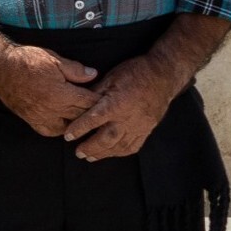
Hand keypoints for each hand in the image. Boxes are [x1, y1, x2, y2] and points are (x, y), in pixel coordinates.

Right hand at [0, 43, 99, 137]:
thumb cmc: (26, 61)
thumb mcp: (54, 60)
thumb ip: (75, 70)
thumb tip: (94, 74)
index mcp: (62, 94)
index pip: (89, 102)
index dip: (100, 100)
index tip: (108, 99)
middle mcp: (54, 109)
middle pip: (81, 116)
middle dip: (92, 112)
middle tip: (101, 109)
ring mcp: (42, 117)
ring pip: (68, 127)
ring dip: (76, 122)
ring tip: (83, 117)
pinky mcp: (32, 120)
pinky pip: (50, 131)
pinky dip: (60, 128)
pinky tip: (63, 122)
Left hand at [63, 55, 180, 160]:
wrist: (162, 76)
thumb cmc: (134, 73)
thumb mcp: (110, 77)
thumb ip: (94, 92)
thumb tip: (77, 102)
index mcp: (116, 103)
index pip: (93, 119)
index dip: (79, 129)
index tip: (68, 136)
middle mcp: (127, 118)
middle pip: (106, 139)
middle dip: (91, 147)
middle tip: (78, 153)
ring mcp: (139, 126)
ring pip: (120, 146)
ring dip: (104, 154)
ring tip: (90, 157)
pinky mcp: (147, 129)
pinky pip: (134, 146)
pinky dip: (121, 152)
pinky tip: (112, 153)